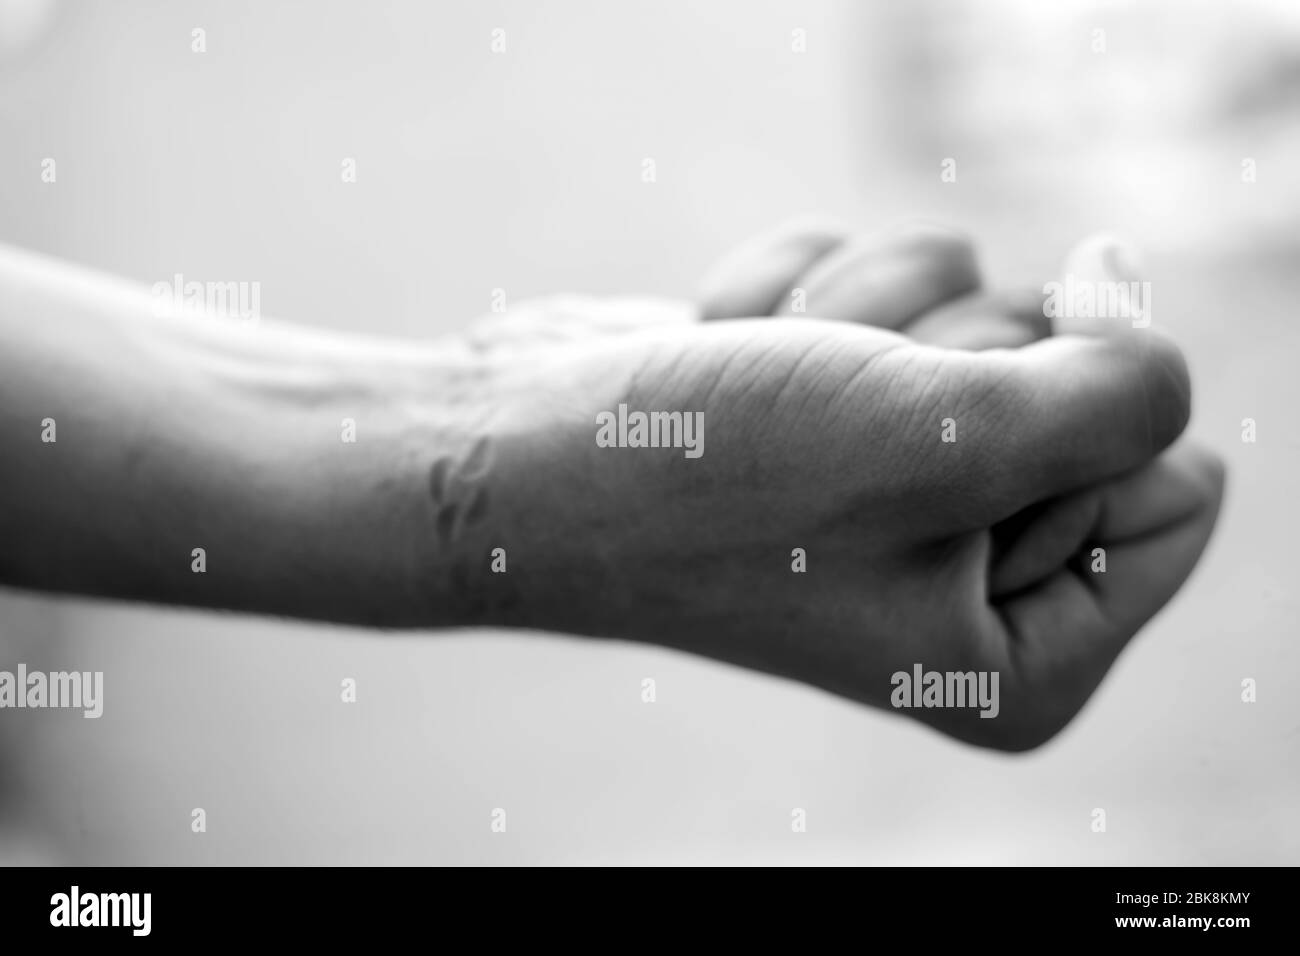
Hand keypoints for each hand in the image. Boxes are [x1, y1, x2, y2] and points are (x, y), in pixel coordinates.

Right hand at [473, 222, 1223, 749]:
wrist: (518, 455)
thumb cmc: (715, 481)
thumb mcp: (951, 441)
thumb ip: (1122, 381)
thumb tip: (1129, 294)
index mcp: (1026, 657)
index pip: (1179, 485)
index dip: (1068, 427)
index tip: (933, 456)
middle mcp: (974, 578)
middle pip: (1082, 387)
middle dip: (945, 368)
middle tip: (830, 427)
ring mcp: (905, 483)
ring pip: (987, 309)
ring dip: (865, 319)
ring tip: (767, 386)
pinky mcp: (843, 399)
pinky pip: (898, 281)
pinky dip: (810, 297)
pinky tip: (725, 356)